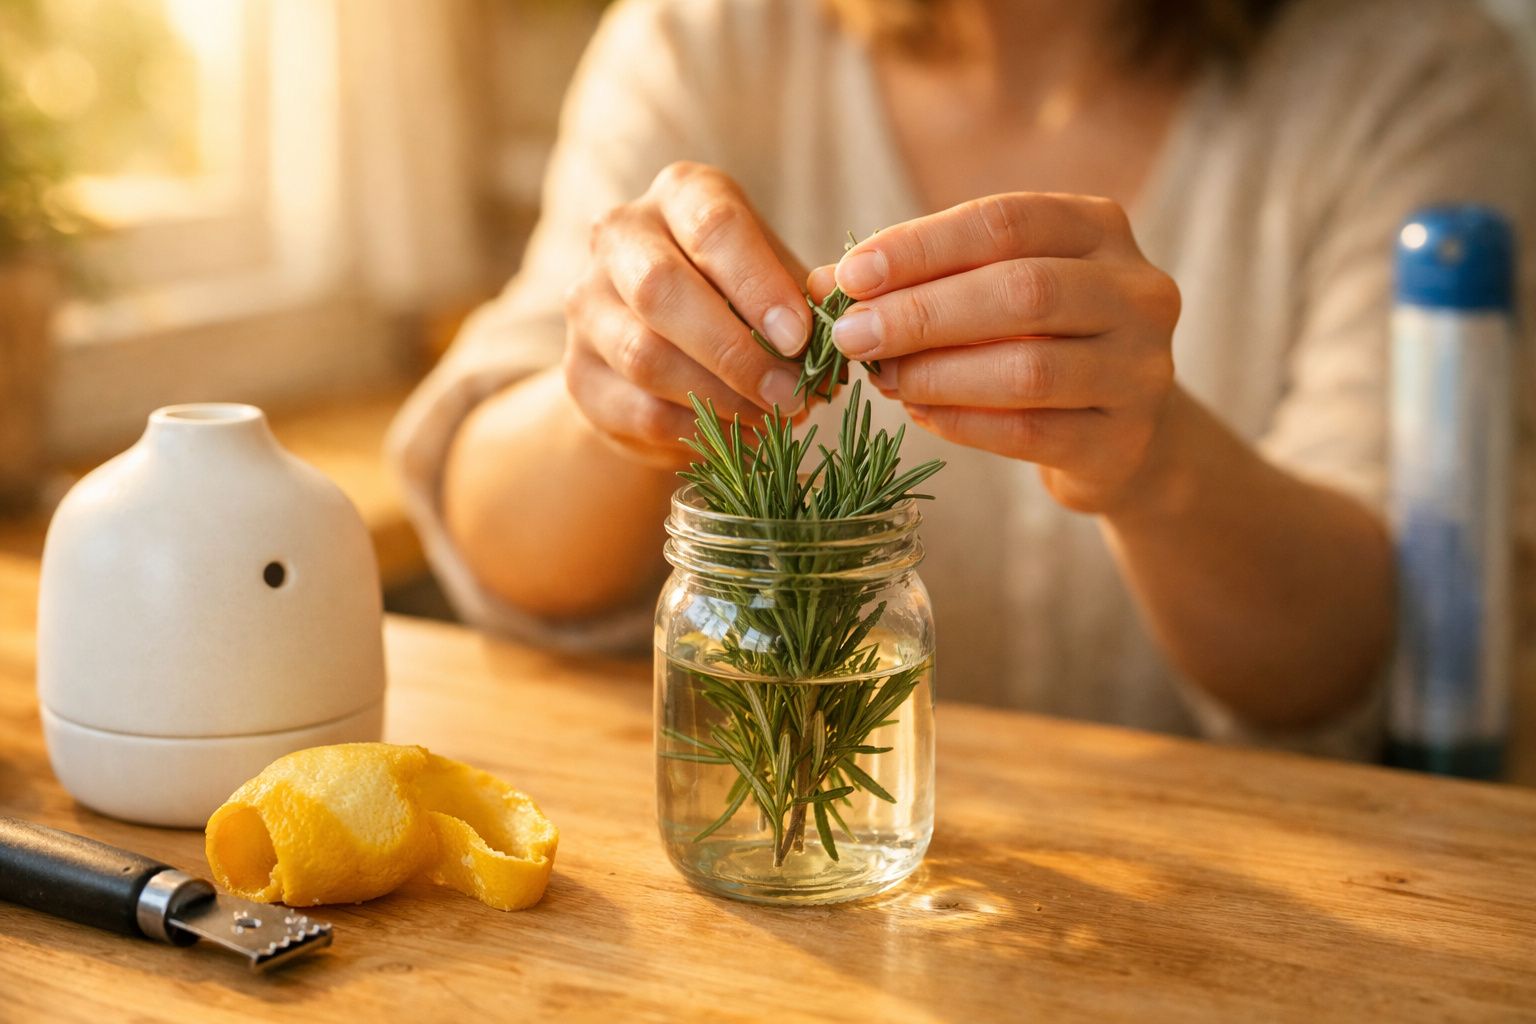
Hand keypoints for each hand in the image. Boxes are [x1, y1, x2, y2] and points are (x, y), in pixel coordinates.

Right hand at [564, 162, 811, 466]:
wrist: (672, 346)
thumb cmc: (743, 297)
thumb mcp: (779, 278)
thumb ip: (804, 297)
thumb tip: (831, 327)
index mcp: (681, 194)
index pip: (713, 226)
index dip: (757, 285)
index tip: (799, 338)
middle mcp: (621, 236)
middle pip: (660, 289)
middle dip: (733, 350)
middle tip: (789, 394)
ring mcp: (588, 304)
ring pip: (644, 356)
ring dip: (718, 397)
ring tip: (773, 418)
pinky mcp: (579, 373)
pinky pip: (638, 410)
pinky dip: (698, 430)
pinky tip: (741, 436)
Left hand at [812, 193, 1180, 513]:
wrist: (1123, 432)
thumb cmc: (1041, 342)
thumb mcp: (992, 290)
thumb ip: (922, 279)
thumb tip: (821, 284)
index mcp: (1100, 230)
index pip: (1004, 222)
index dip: (921, 246)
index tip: (851, 274)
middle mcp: (1138, 292)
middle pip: (1020, 290)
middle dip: (921, 312)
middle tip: (851, 334)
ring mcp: (1140, 371)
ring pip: (1026, 368)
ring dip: (936, 373)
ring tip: (883, 378)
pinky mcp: (1121, 444)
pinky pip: (1027, 433)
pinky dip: (961, 422)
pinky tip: (919, 413)